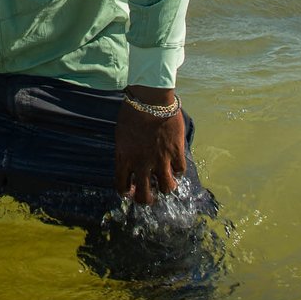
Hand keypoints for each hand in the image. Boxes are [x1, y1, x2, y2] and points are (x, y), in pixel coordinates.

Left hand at [113, 91, 188, 205]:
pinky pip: (180, 171)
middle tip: (149, 194)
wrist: (150, 100)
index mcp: (124, 159)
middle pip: (144, 196)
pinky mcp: (175, 153)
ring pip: (166, 189)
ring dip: (166, 187)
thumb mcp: (120, 135)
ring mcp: (160, 160)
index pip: (121, 187)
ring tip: (165, 180)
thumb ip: (124, 153)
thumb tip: (129, 166)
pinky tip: (175, 164)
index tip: (131, 190)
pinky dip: (178, 170)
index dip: (126, 192)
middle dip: (146, 199)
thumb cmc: (131, 114)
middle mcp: (141, 164)